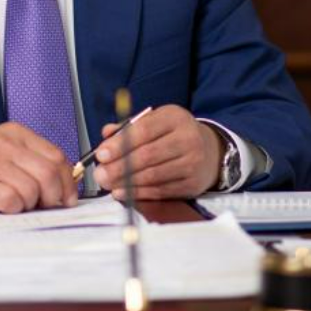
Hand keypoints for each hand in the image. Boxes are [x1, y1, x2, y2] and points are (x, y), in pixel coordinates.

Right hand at [0, 122, 77, 212]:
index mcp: (14, 133)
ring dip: (29, 204)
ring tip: (15, 202)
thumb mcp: (1, 149)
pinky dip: (12, 209)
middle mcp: (3, 144)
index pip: (56, 156)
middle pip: (48, 173)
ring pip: (32, 190)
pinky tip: (1, 205)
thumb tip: (64, 184)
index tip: (67, 196)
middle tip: (46, 205)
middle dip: (54, 196)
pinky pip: (11, 201)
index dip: (67, 181)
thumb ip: (30, 159)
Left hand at [91, 105, 221, 199]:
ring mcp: (193, 162)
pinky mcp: (192, 183)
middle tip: (100, 174)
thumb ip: (129, 128)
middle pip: (148, 155)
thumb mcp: (155, 122)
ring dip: (126, 182)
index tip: (101, 154)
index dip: (120, 144)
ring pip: (153, 175)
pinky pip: (161, 190)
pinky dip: (139, 193)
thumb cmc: (173, 135)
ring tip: (108, 184)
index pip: (144, 130)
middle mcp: (188, 138)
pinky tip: (124, 192)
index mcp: (175, 117)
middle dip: (119, 167)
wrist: (210, 151)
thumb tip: (106, 135)